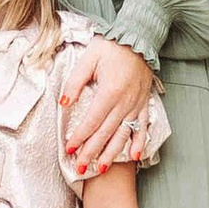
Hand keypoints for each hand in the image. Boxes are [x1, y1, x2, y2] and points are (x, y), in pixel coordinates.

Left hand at [60, 33, 158, 178]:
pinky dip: (139, 142)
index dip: (79, 136)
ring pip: (123, 134)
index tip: (69, 148)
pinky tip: (134, 156)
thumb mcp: (88, 59)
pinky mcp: (144, 103)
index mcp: (109, 91)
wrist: (138, 38)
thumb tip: (63, 103)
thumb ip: (75, 82)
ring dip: (112, 153)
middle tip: (80, 166)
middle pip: (106, 132)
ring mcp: (136, 104)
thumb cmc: (111, 47)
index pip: (92, 120)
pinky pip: (142, 127)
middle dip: (91, 151)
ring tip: (101, 169)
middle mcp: (124, 102)